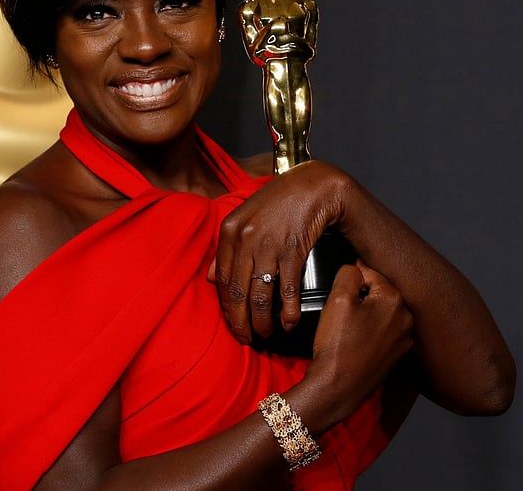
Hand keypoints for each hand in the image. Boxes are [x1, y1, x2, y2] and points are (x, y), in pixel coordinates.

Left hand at [215, 160, 350, 342]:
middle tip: (245, 339)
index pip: (221, 279)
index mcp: (229, 231)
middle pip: (237, 292)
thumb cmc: (277, 202)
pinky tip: (288, 323)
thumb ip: (227, 247)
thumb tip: (209, 278)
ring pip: (259, 295)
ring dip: (262, 321)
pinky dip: (287, 311)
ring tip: (265, 334)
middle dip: (240, 321)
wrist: (312, 185)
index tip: (232, 323)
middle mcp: (244, 239)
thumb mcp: (244, 218)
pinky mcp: (292, 250)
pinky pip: (286, 289)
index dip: (226, 307)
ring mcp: (268, 245)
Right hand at [304, 263, 413, 417]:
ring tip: (345, 328)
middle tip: (340, 311)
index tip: (337, 290)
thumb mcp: (337, 299)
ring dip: (365, 314)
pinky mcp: (397, 355)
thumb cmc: (337, 345)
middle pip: (378, 293)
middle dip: (360, 297)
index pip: (370, 273)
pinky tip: (354, 341)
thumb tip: (355, 268)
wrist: (339, 387)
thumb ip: (348, 274)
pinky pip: (383, 332)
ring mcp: (404, 338)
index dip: (349, 279)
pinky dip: (369, 332)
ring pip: (381, 313)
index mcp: (395, 300)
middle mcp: (406, 318)